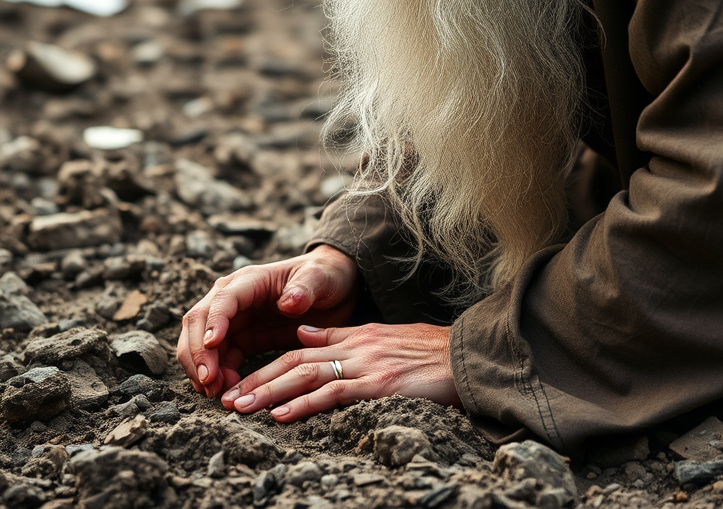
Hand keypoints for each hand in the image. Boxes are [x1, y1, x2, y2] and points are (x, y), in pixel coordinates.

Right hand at [177, 245, 357, 398]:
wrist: (334, 288)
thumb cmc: (325, 277)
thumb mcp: (321, 279)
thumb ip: (305, 289)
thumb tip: (289, 302)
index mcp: (251, 280)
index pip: (223, 299)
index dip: (214, 321)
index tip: (212, 346)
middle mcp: (235, 298)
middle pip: (199, 321)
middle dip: (198, 352)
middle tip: (209, 381)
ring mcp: (236, 319)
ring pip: (203, 343)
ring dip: (203, 368)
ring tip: (217, 392)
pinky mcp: (243, 339)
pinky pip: (220, 358)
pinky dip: (217, 375)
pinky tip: (227, 391)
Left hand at [220, 321, 459, 420]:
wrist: (466, 357)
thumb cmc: (431, 353)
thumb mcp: (384, 336)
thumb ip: (343, 337)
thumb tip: (304, 335)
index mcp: (357, 336)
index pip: (302, 350)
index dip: (269, 367)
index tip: (241, 384)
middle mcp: (357, 347)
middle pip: (296, 361)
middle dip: (258, 380)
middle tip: (227, 399)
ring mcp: (367, 364)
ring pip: (308, 375)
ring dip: (270, 392)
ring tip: (240, 408)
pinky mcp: (379, 384)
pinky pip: (335, 392)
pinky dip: (305, 404)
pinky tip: (282, 415)